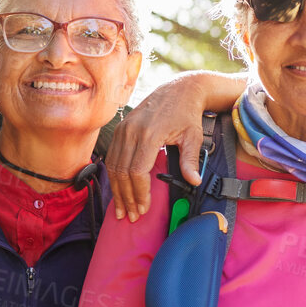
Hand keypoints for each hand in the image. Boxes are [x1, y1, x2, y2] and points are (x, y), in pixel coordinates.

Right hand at [104, 77, 211, 221]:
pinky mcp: (119, 129)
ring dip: (117, 190)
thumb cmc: (186, 114)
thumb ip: (190, 160)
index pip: (137, 171)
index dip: (139, 193)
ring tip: (123, 209)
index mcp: (149, 134)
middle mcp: (131, 132)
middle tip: (132, 216)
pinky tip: (118, 191)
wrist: (177, 90)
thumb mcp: (193, 136)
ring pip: (112, 166)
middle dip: (126, 197)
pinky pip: (111, 158)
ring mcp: (122, 129)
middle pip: (121, 172)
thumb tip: (194, 181)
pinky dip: (113, 177)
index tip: (144, 208)